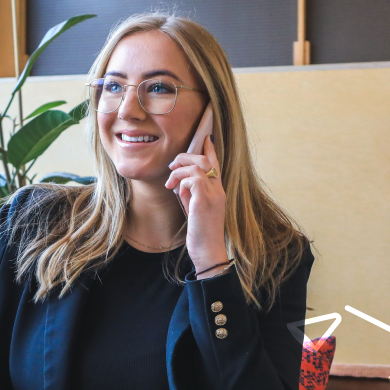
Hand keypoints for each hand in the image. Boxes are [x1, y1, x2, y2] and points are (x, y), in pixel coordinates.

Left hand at [165, 133, 227, 273]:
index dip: (209, 149)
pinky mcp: (205, 201)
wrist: (208, 252)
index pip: (216, 164)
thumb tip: (180, 183)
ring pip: (198, 166)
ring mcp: (213, 195)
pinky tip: (178, 192)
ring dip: (179, 170)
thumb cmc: (201, 234)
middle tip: (171, 167)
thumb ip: (191, 194)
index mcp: (218, 191)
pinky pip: (193, 179)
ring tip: (170, 183)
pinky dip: (182, 181)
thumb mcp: (195, 209)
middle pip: (205, 160)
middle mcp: (218, 190)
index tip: (205, 138)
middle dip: (185, 157)